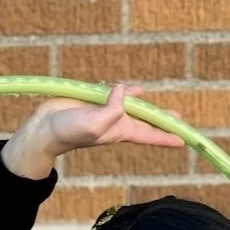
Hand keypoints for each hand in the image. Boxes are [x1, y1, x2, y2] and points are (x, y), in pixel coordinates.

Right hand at [31, 81, 184, 156]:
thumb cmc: (69, 131)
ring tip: (161, 109)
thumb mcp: (95, 124)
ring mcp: (106, 111)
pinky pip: (115, 93)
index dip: (167, 136)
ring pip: (132, 105)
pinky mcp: (95, 100)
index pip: (150, 134)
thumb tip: (125, 91)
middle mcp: (117, 122)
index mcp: (120, 131)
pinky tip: (133, 88)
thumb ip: (113, 109)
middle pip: (146, 120)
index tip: (183, 141)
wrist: (46, 128)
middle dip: (163, 121)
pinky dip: (124, 90)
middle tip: (179, 120)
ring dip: (147, 106)